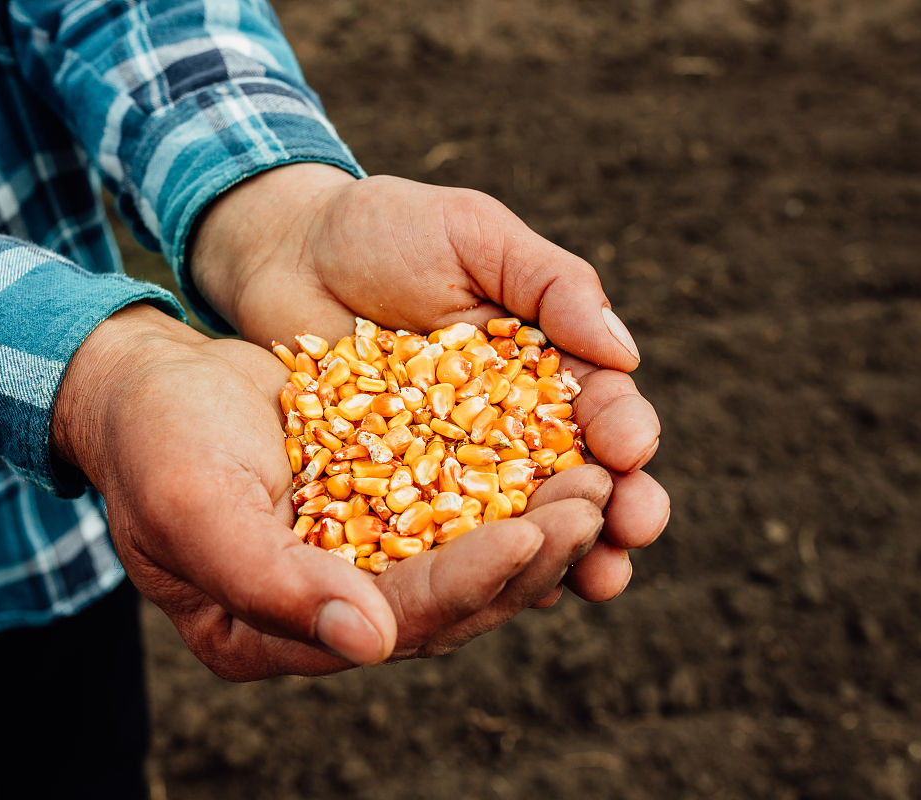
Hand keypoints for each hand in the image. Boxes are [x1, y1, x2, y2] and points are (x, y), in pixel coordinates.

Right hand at [50, 304, 613, 678]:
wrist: (147, 384)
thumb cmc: (155, 445)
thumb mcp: (197, 510)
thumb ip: (274, 584)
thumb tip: (374, 644)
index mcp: (278, 635)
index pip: (397, 622)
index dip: (468, 583)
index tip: (535, 534)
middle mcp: (330, 608)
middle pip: (452, 599)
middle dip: (532, 554)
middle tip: (601, 504)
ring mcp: (359, 557)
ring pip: (469, 553)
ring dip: (540, 519)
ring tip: (602, 479)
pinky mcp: (380, 505)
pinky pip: (459, 502)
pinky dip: (511, 480)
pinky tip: (563, 449)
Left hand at [190, 164, 668, 603]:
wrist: (286, 253)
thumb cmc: (386, 229)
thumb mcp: (474, 235)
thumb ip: (551, 286)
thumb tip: (626, 353)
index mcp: (545, 363)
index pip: (602, 406)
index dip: (624, 431)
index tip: (629, 448)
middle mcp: (510, 424)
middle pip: (576, 477)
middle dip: (613, 507)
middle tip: (634, 528)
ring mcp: (454, 466)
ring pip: (521, 522)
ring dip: (563, 554)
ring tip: (597, 579)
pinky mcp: (397, 493)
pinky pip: (443, 538)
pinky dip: (475, 569)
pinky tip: (505, 593)